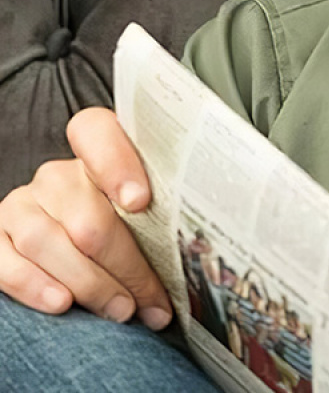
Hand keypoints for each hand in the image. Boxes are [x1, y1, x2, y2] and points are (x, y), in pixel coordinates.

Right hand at [0, 107, 172, 328]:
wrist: (76, 237)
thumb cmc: (129, 223)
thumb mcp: (148, 207)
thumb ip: (164, 213)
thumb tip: (197, 253)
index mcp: (99, 153)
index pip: (97, 132)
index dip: (117, 164)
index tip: (141, 202)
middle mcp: (57, 175)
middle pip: (87, 216)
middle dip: (124, 264)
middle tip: (150, 297)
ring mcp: (23, 205)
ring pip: (48, 243)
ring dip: (89, 283)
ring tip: (120, 309)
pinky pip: (7, 263)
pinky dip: (36, 286)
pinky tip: (63, 303)